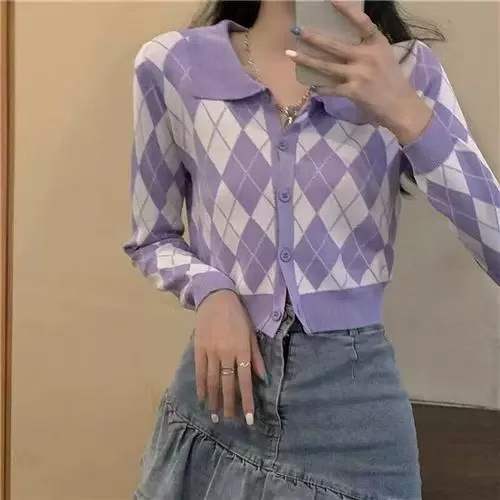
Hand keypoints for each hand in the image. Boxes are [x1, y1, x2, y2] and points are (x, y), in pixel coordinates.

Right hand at [193, 289, 267, 424]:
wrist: (216, 299)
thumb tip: (264, 379)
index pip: (246, 381)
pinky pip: (200, 371)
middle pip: (228, 384)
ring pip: (213, 381)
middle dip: (230, 405)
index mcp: (242, 350)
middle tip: (230, 421)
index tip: (248, 418)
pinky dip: (201, 386)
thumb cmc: (238, 316)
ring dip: (214, 400)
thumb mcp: (251, 334)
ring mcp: (211, 351)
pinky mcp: (199, 349)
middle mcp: (226, 353)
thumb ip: (257, 357)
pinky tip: (202, 398)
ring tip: (215, 416)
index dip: (247, 400)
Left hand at [285, 0, 432, 143]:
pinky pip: (330, 88)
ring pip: (326, 66)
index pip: (361, 22)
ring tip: (291, 54)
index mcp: (377, 44)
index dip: (346, 10)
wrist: (401, 106)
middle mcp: (367, 56)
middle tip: (296, 30)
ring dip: (306, 60)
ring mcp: (359, 74)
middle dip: (313, 37)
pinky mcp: (353, 91)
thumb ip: (366, 48)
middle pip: (334, 45)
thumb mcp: (384, 57)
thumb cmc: (392, 81)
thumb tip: (342, 44)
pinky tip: (311, 87)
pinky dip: (320, 88)